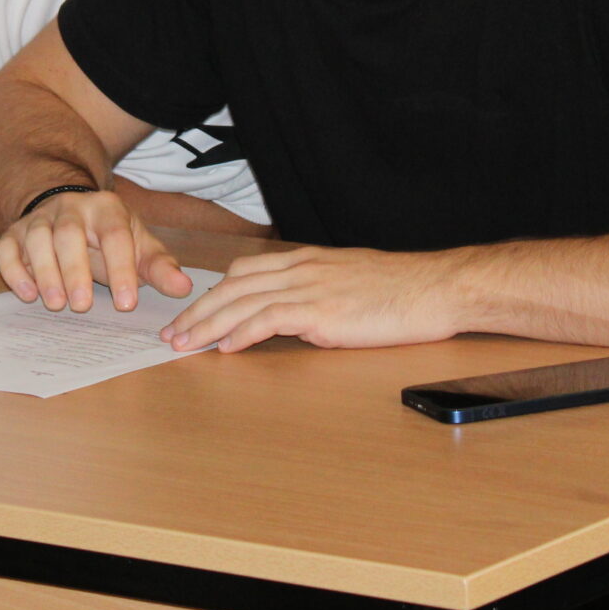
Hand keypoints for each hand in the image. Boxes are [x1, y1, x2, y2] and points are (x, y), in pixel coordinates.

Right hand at [0, 189, 190, 312]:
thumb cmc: (110, 238)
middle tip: (82, 306)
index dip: (121, 268)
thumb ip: (160, 268)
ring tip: (55, 304)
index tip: (127, 304)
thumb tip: (184, 287)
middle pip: (69, 234)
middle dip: (75, 270)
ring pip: (37, 238)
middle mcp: (70, 208)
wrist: (72, 214)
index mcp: (107, 209)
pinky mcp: (14, 233)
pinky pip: (7, 247)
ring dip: (44, 272)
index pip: (115, 235)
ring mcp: (39, 219)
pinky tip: (27, 294)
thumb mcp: (139, 248)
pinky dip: (13, 269)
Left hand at [160, 245, 458, 352]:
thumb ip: (319, 292)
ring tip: (184, 345)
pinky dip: (241, 333)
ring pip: (242, 302)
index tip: (193, 310)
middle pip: (232, 286)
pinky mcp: (321, 312)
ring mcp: (310, 288)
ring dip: (207, 325)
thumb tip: (299, 316)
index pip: (244, 271)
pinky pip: (269, 320)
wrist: (435, 288)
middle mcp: (301, 269)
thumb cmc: (403, 290)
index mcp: (307, 261)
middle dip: (197, 310)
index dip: (214, 292)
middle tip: (172, 332)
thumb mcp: (351, 282)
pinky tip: (225, 348)